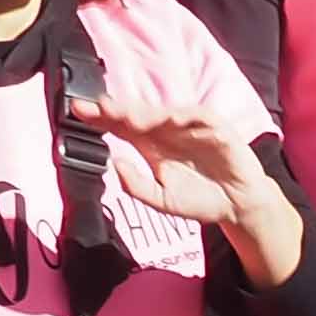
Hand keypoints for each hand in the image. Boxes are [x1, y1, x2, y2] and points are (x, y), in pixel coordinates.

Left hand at [87, 92, 271, 234]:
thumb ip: (137, 186)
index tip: (78, 113)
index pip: (120, 126)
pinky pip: (198, 116)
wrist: (236, 206)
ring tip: (126, 115)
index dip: (100, 119)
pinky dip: (184, 115)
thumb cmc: (199, 200)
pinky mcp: (214, 128)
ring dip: (145, 112)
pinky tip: (170, 118)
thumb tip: (115, 164)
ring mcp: (190, 127)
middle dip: (116, 110)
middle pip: (136, 115)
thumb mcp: (161, 201)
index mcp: (150, 145)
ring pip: (163, 113)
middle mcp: (166, 131)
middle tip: (95, 108)